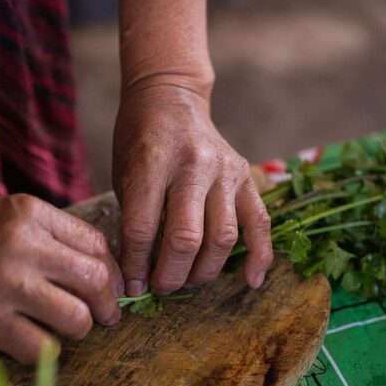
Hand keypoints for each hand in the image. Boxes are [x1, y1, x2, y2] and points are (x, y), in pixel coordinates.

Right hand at [0, 194, 123, 363]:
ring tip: (65, 327)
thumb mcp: (11, 213)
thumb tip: (103, 273)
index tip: (105, 288)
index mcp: (32, 213)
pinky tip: (34, 339)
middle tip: (101, 315)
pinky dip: (45, 349)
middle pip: (96, 282)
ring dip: (79, 329)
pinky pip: (39, 347)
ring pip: (76, 319)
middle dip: (106, 305)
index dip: (110, 272)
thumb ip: (54, 235)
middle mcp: (23, 245)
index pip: (96, 244)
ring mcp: (4, 284)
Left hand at [112, 84, 272, 295]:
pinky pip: (260, 223)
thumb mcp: (125, 176)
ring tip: (188, 281)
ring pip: (223, 238)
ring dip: (205, 271)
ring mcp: (225, 171)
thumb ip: (136, 220)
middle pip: (186, 238)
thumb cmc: (139, 140)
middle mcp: (193, 166)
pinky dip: (259, 256)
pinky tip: (250, 280)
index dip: (135, 266)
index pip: (142, 228)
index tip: (132, 287)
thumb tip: (140, 275)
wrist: (170, 97)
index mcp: (152, 162)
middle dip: (171, 275)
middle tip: (161, 287)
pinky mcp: (247, 177)